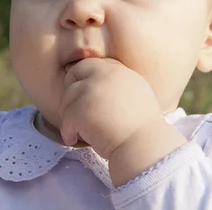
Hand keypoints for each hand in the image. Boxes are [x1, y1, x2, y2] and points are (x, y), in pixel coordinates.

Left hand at [58, 57, 187, 186]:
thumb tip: (96, 83)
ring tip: (76, 130)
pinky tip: (74, 139)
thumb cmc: (141, 128)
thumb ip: (117, 84)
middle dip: (71, 90)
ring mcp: (91, 90)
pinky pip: (66, 117)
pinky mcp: (81, 108)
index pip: (93, 64)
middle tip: (73, 109)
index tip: (84, 96)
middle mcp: (104, 75)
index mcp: (119, 71)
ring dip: (69, 115)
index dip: (85, 78)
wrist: (144, 146)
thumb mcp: (136, 94)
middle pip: (75, 72)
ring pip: (68, 97)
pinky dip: (68, 130)